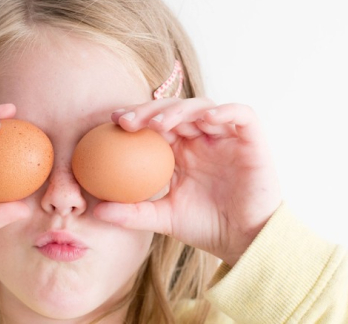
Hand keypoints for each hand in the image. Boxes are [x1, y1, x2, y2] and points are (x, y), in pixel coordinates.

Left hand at [94, 98, 281, 265]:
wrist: (244, 241)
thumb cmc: (205, 227)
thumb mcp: (163, 218)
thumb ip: (132, 212)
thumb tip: (96, 212)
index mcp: (181, 151)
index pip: (156, 124)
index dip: (136, 117)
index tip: (113, 122)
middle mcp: (201, 138)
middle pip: (174, 110)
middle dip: (150, 110)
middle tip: (128, 121)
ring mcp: (225, 136)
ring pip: (202, 107)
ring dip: (180, 110)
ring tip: (159, 123)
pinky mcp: (251, 139)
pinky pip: (241, 115)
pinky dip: (226, 111)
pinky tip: (206, 118)